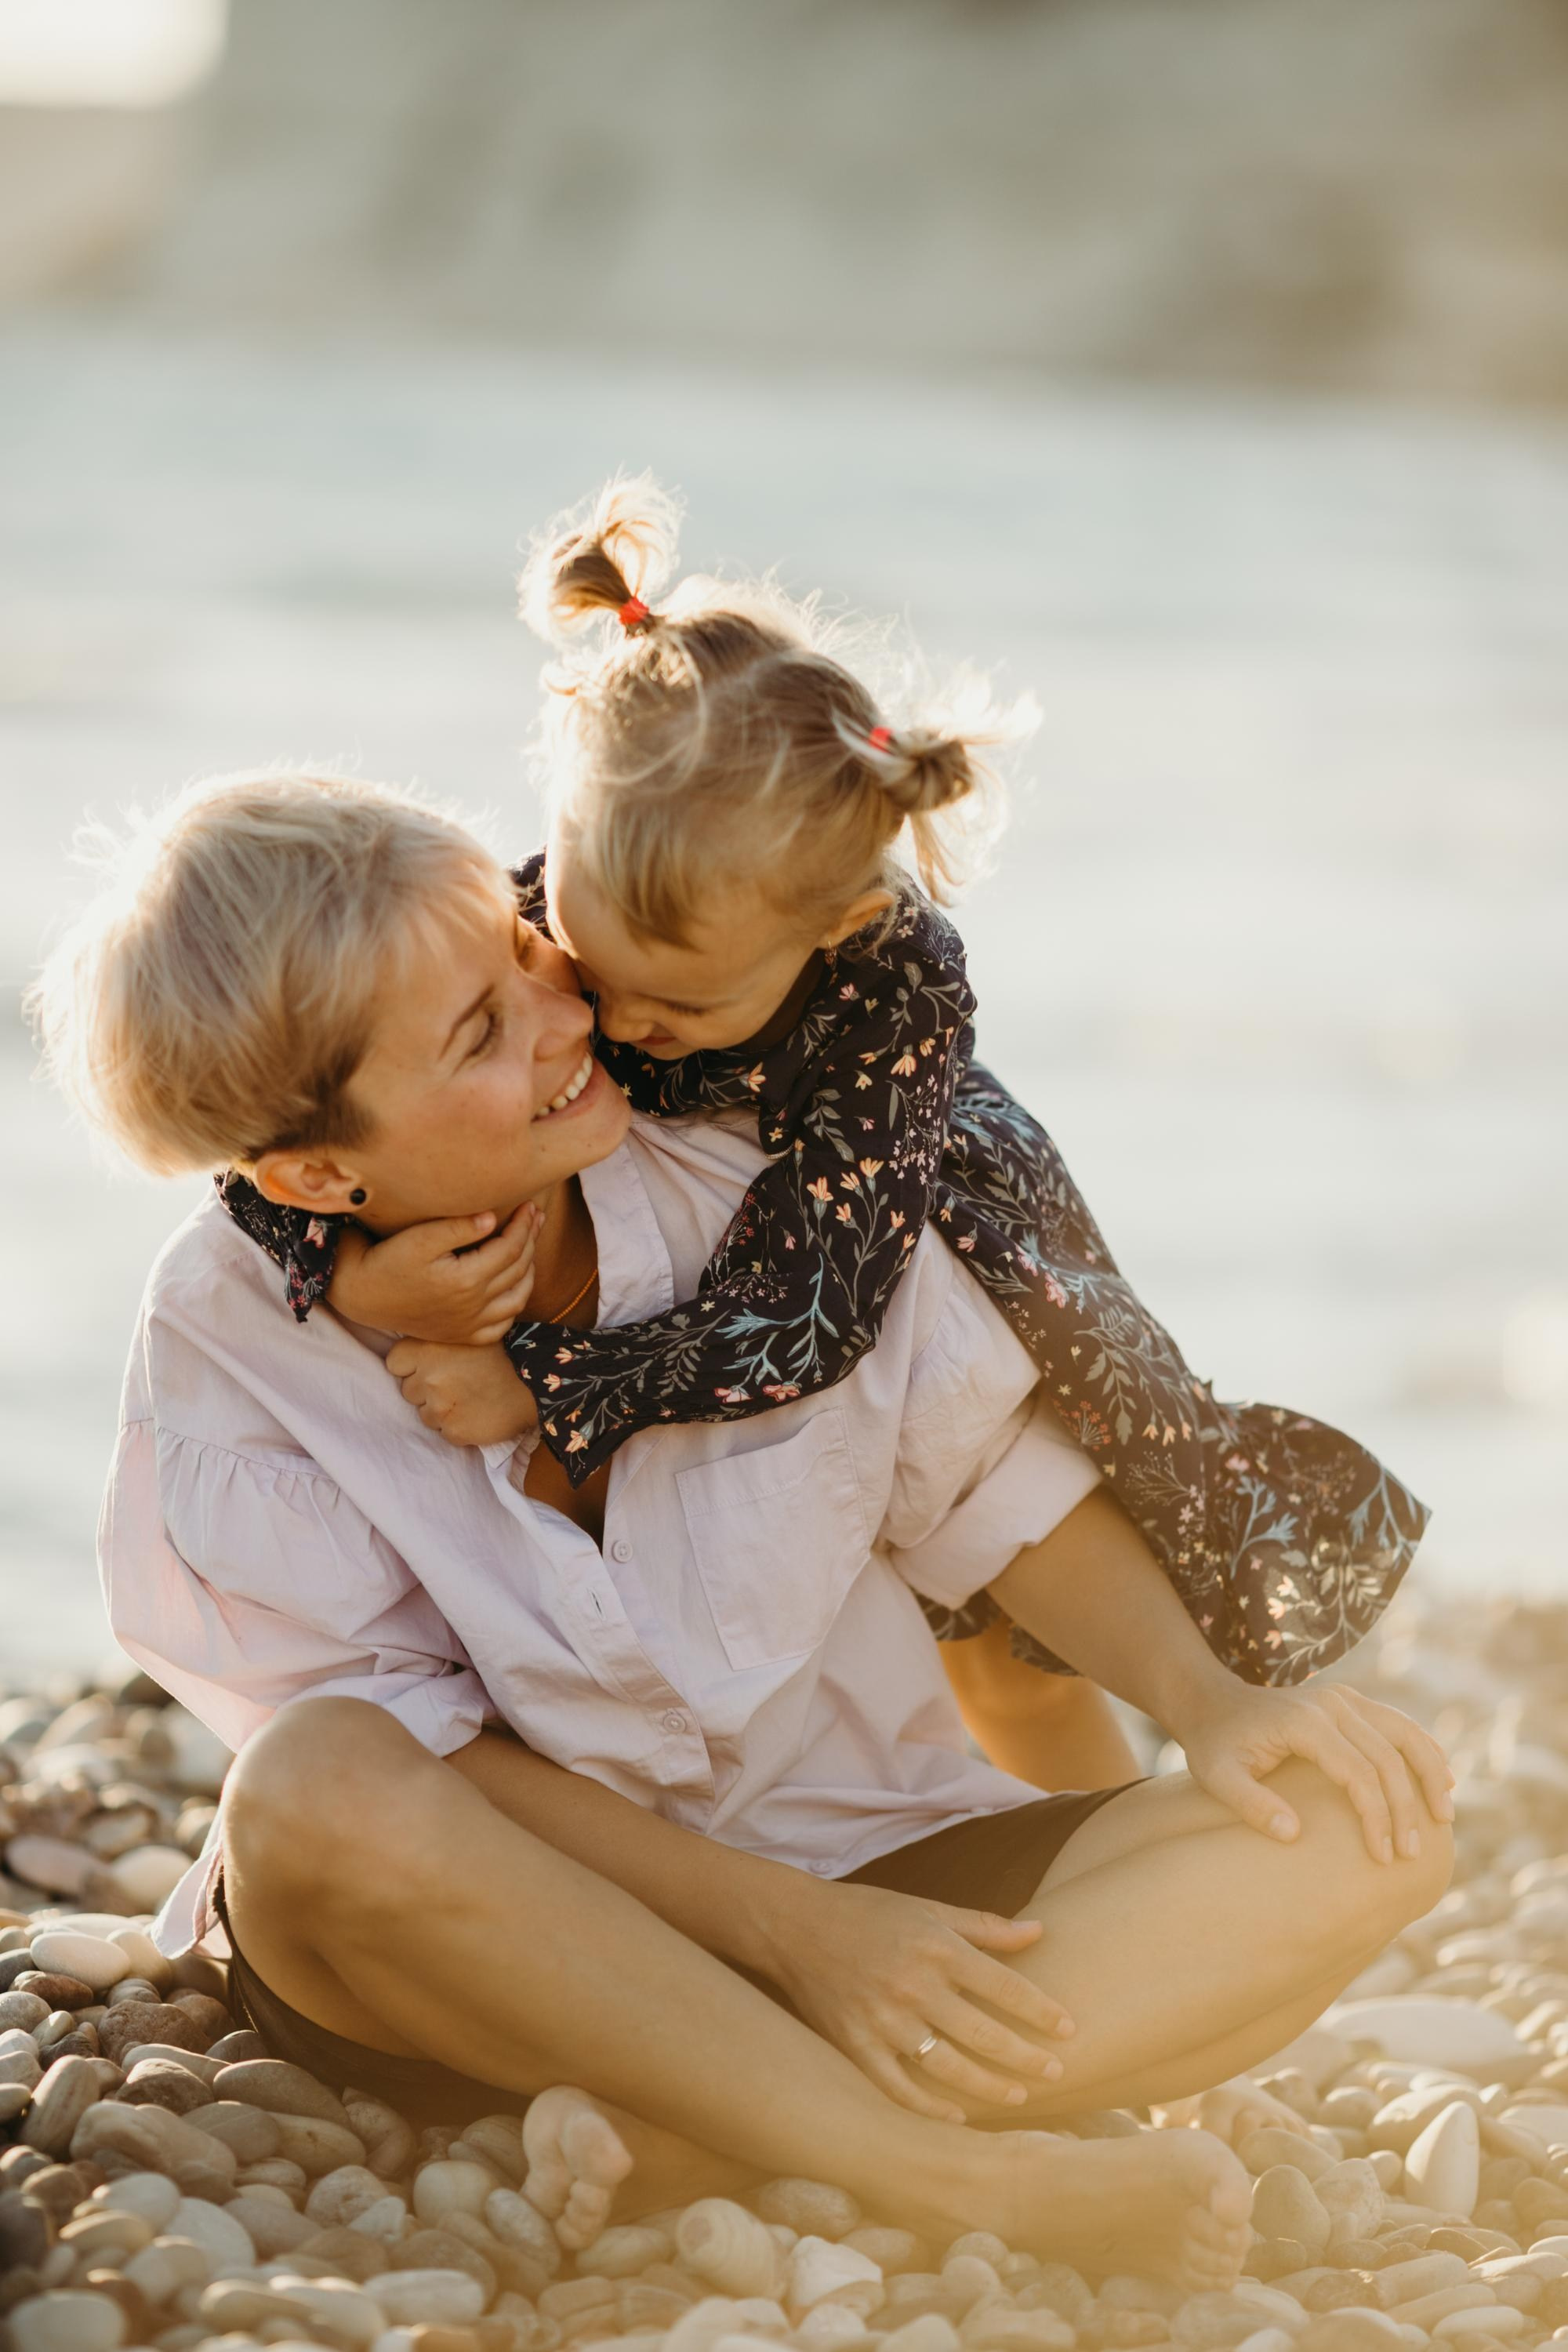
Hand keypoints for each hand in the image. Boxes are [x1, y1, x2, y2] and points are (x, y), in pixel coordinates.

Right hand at [332, 1205, 539, 1343]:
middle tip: (535, 1219)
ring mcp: (469, 1326)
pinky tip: (513, 1286)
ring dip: (529, 1272)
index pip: (510, 1248)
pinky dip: (513, 1305)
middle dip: (530, 1241)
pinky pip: (501, 1325)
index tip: (529, 1205)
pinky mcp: (462, 1336)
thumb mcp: (420, 1237)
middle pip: (518, 1270)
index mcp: (466, 1280)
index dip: (523, 1225)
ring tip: (529, 1247)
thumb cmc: (387, 1260)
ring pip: (517, 1299)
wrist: (362, 1295)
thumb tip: (492, 1218)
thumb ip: (459, 1227)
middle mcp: (474, 1307)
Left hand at [387, 1339, 539, 1446]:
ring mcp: (440, 1408)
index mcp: (427, 1349)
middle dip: (426, 1389)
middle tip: (455, 1383)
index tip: (430, 1366)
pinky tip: (477, 1414)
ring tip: (469, 1399)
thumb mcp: (465, 1335)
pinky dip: (459, 1427)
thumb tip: (410, 1353)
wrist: (535, 1382)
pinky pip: (445, 1433)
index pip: (395, 1363)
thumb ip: (435, 1342)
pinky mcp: (454, 1431)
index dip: (411, 1366)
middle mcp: (428, 1378)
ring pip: (425, 1415)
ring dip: (442, 1411)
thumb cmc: (502, 1353)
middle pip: (409, 1391)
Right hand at [760, 1874, 1074, 2122]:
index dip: (1041, 2010)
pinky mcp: (855, 2045)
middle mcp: (913, 1985)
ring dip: (989, 2087)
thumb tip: (1041, 1930)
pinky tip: (959, 2117)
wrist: (795, 1927)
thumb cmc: (869, 1914)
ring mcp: (883, 2019)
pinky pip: (899, 2089)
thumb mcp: (928, 1910)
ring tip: (1019, 2097)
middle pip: (983, 2033)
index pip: (1003, 1985)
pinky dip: (931, 2109)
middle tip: (1056, 2073)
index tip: (1069, 2029)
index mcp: (936, 1947)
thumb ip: (984, 1925)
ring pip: (948, 2067)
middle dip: (1025, 2057)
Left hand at [1175, 1680, 1454, 1864]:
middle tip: (1411, 1854)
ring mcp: (1343, 1698)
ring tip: (1444, 1818)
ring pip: (1405, 1732)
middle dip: (1405, 1808)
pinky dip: (1424, 1749)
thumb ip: (1251, 1804)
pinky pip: (1398, 1723)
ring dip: (1430, 1774)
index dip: (1376, 1816)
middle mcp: (1330, 1704)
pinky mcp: (1349, 1701)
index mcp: (1303, 1722)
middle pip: (1387, 1756)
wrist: (1211, 1700)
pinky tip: (1443, 1778)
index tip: (1383, 1856)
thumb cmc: (1215, 1744)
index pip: (1358, 1772)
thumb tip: (1293, 1834)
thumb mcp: (1216, 1776)